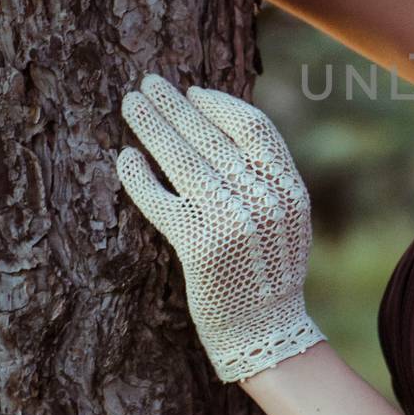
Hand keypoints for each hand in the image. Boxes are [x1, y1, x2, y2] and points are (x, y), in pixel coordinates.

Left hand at [116, 74, 325, 383]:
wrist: (266, 331)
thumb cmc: (269, 271)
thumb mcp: (287, 219)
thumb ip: (266, 178)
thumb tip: (222, 129)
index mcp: (288, 188)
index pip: (254, 128)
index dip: (220, 105)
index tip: (193, 92)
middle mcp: (262, 199)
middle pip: (211, 136)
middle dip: (175, 106)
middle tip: (149, 83)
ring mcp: (230, 221)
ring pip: (182, 159)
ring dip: (151, 126)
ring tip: (131, 105)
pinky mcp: (197, 246)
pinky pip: (159, 200)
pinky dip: (139, 176)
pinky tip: (126, 158)